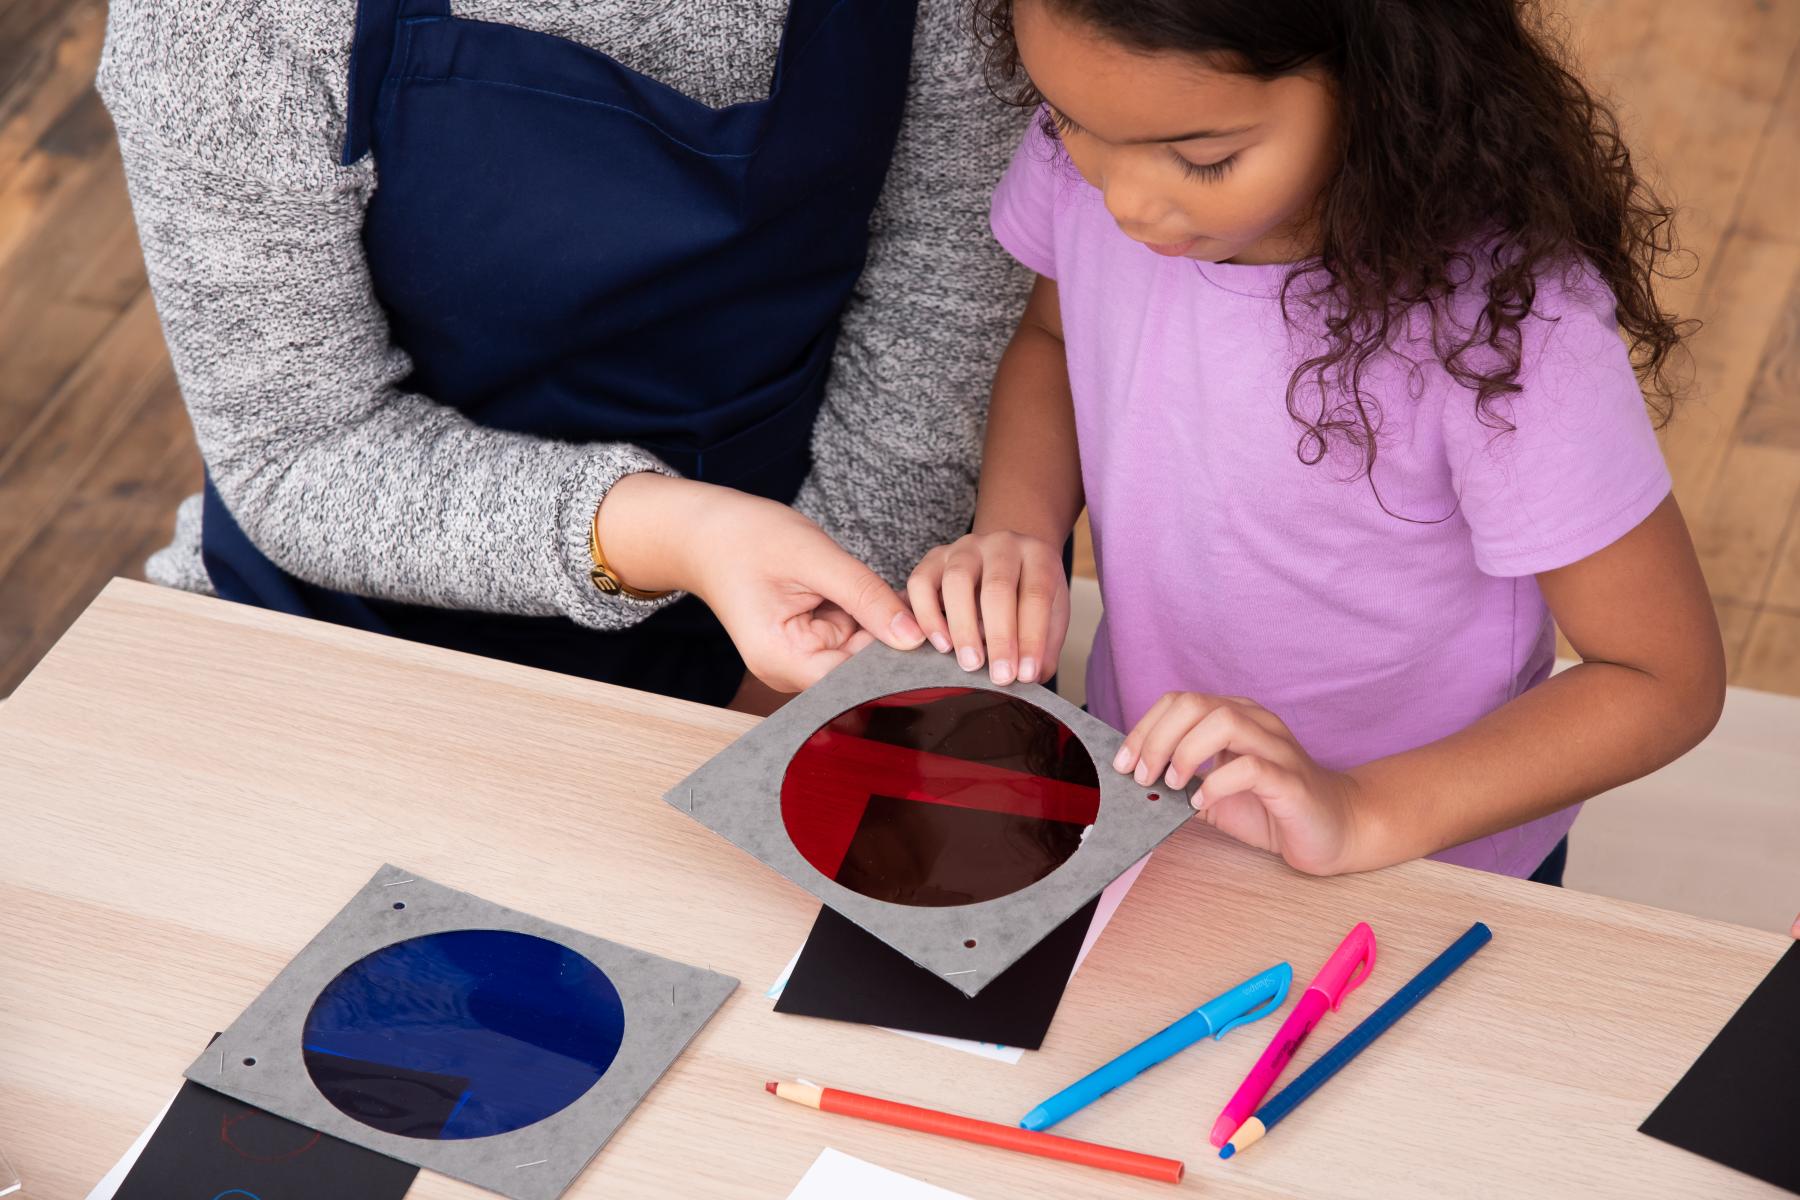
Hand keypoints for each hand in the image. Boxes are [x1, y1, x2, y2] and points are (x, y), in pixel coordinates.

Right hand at [598, 474, 924, 693]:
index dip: (896, 665)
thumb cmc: (747, 538)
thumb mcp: (815, 558)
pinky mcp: (807, 644)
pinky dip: (866, 620)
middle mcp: (789, 670)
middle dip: (893, 645)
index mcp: (782, 659)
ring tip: (893, 598)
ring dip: (881, 630)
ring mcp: (798, 660)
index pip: (854, 681)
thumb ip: (866, 597)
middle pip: (861, 672)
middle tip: (930, 616)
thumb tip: (914, 636)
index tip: (936, 644)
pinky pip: (851, 640)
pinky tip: (874, 599)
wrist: (706, 531)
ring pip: (861, 655)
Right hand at [906, 531, 1068, 685]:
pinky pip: (920, 583)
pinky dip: (927, 616)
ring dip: (963, 627)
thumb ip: (1044, 647)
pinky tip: (941, 644)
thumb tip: (1029, 678)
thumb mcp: (1050, 617)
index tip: (1026, 675)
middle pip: (997, 587)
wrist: (1007, 562)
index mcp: (1037, 555)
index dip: (1032, 638)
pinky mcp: (933, 559)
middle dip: (999, 637)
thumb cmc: (1028, 596)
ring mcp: (964, 548)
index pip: (1037, 595)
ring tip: (970, 663)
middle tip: (999, 676)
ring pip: (957, 581)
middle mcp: (1001, 544)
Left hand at [1115, 692, 1361, 875]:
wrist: (1333, 830)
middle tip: (1142, 775)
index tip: (1122, 762)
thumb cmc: (1270, 808)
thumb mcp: (1213, 794)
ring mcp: (1276, 747)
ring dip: (1186, 752)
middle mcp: (1256, 722)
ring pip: (1224, 721)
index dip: (1145, 728)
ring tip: (1173, 785)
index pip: (1179, 701)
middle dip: (1158, 738)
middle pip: (1196, 704)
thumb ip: (1180, 783)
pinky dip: (1218, 783)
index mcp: (1234, 717)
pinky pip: (1251, 767)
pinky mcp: (1291, 779)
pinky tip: (1203, 804)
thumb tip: (1134, 784)